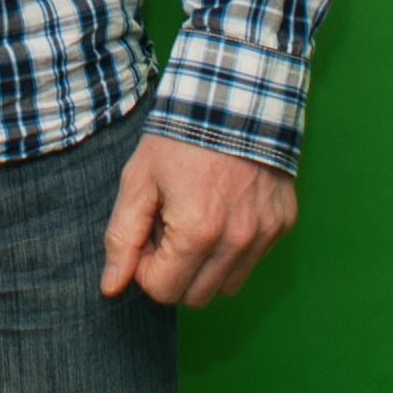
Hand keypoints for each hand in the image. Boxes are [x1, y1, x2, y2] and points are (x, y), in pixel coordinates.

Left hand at [100, 132, 295, 306]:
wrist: (233, 96)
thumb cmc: (179, 137)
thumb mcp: (138, 180)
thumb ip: (122, 237)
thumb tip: (111, 287)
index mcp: (196, 233)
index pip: (162, 291)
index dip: (145, 266)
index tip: (147, 232)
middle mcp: (236, 242)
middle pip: (194, 296)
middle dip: (174, 269)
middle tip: (169, 225)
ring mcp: (264, 234)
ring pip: (225, 285)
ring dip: (204, 265)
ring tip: (196, 218)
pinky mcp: (282, 224)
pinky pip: (251, 259)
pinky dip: (232, 247)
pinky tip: (222, 209)